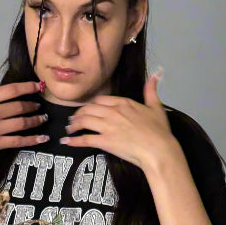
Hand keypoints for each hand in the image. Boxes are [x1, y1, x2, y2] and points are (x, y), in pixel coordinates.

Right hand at [0, 59, 47, 165]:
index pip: (12, 90)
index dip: (28, 87)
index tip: (38, 86)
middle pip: (19, 106)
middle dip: (32, 105)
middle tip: (40, 105)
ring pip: (22, 123)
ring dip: (35, 120)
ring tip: (42, 118)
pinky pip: (18, 141)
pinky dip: (32, 140)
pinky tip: (42, 138)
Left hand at [59, 71, 174, 171]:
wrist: (158, 149)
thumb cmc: (159, 130)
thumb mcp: (156, 107)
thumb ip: (151, 91)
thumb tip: (156, 74)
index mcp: (123, 103)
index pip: (100, 100)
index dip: (91, 105)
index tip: (87, 109)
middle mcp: (112, 112)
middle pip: (88, 109)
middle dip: (79, 114)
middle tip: (73, 119)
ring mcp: (107, 126)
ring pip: (84, 121)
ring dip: (74, 125)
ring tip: (69, 129)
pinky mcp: (104, 141)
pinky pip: (85, 139)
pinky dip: (74, 140)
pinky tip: (66, 141)